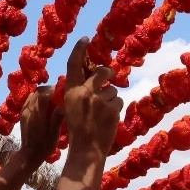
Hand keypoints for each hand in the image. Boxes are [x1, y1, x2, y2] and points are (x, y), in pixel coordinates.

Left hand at [19, 86, 64, 168]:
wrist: (29, 154)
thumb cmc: (44, 147)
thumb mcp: (53, 136)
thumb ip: (56, 120)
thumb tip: (62, 106)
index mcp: (36, 116)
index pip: (44, 95)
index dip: (54, 91)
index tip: (63, 93)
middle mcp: (28, 111)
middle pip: (38, 91)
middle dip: (50, 90)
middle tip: (60, 96)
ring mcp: (24, 111)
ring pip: (34, 93)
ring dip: (44, 93)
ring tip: (54, 99)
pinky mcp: (23, 112)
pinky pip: (31, 99)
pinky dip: (39, 97)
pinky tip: (46, 104)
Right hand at [63, 37, 123, 156]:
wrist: (86, 150)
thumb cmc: (78, 130)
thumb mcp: (71, 108)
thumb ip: (80, 92)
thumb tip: (93, 78)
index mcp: (71, 91)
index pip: (73, 64)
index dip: (79, 50)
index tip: (86, 39)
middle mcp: (84, 92)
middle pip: (101, 72)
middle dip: (107, 72)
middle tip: (110, 75)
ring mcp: (99, 100)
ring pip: (112, 90)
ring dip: (110, 99)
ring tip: (103, 114)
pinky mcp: (112, 108)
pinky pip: (118, 101)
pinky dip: (115, 108)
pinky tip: (108, 119)